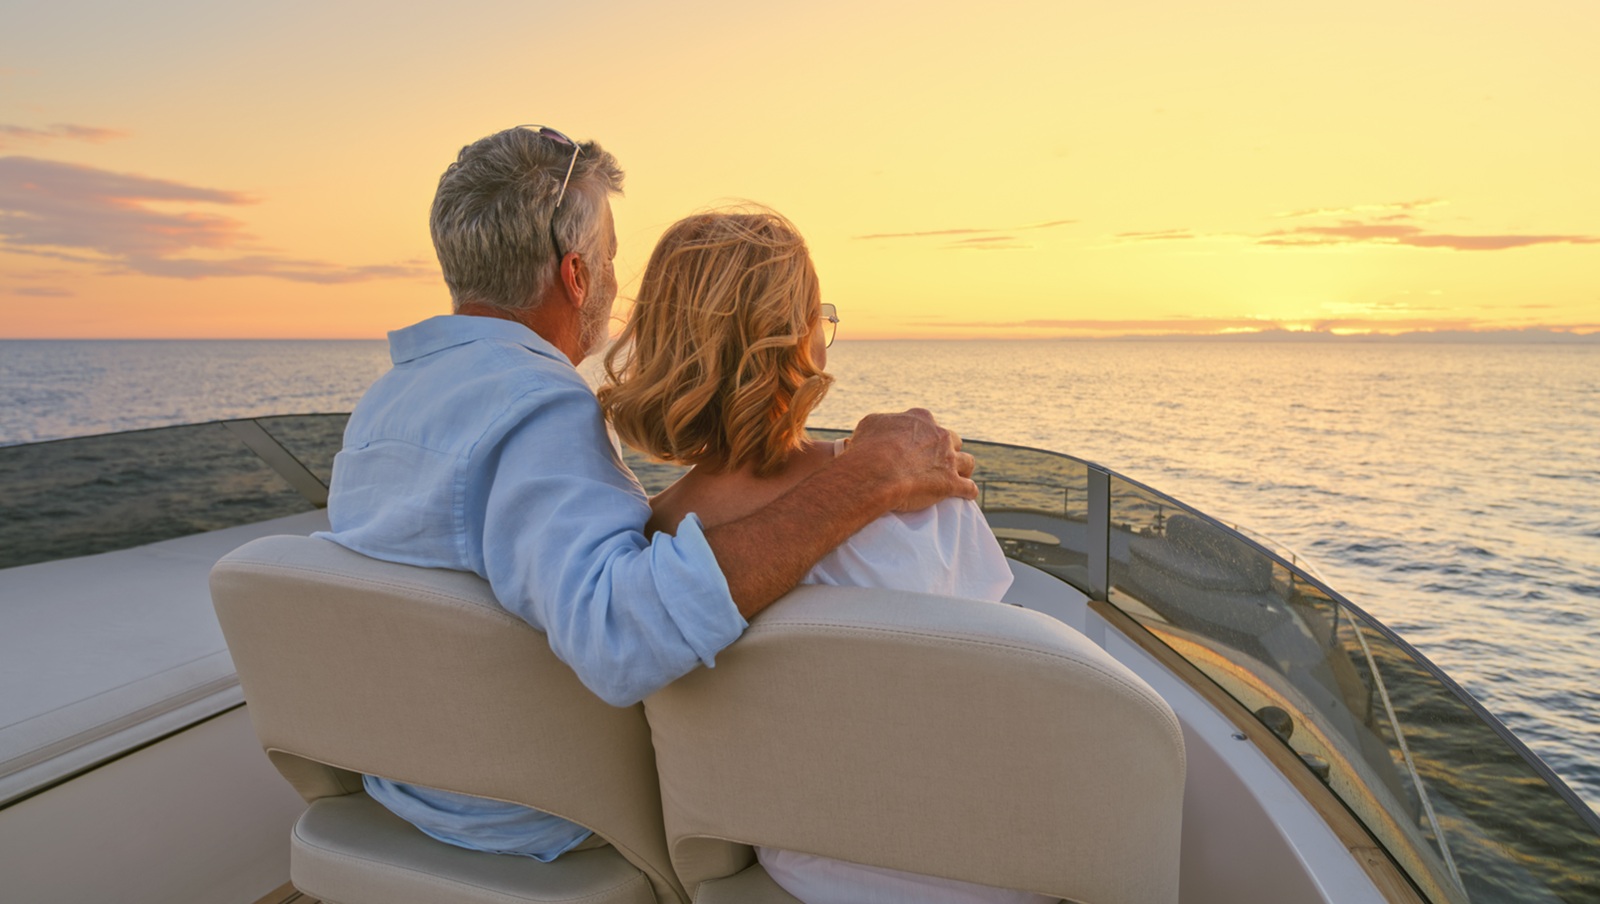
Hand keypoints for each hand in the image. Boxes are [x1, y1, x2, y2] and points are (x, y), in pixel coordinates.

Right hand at [847, 408, 977, 510]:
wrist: (876, 471)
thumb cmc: (868, 448)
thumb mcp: (869, 425)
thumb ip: (881, 425)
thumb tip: (879, 433)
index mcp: (920, 419)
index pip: (928, 422)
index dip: (923, 433)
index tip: (917, 443)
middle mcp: (939, 435)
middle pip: (952, 440)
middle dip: (947, 449)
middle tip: (937, 461)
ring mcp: (948, 459)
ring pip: (967, 462)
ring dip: (963, 469)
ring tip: (959, 477)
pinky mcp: (951, 483)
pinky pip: (968, 488)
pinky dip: (968, 491)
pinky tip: (965, 495)